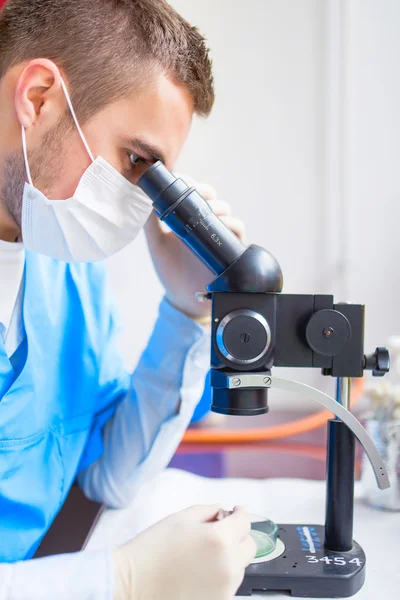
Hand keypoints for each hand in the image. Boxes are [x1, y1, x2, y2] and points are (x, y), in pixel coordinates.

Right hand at [113, 504, 255, 599]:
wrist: (132, 583)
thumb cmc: (152, 549)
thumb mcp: (181, 518)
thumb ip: (209, 510)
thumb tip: (223, 512)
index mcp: (219, 539)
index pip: (244, 522)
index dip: (239, 513)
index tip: (235, 511)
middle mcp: (228, 565)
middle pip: (249, 545)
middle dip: (238, 535)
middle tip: (220, 531)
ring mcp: (225, 588)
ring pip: (240, 566)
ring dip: (230, 556)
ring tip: (204, 553)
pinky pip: (229, 584)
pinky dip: (221, 574)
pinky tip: (200, 570)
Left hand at [144, 174, 244, 319]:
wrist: (184, 300)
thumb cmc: (171, 271)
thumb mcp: (157, 244)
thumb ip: (150, 222)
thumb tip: (144, 197)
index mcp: (185, 218)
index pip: (190, 191)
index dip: (188, 182)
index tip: (181, 180)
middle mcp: (202, 222)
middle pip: (210, 195)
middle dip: (205, 191)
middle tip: (197, 194)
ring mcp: (217, 234)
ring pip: (224, 209)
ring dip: (217, 206)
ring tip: (208, 211)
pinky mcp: (230, 247)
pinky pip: (237, 229)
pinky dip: (231, 224)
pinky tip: (222, 225)